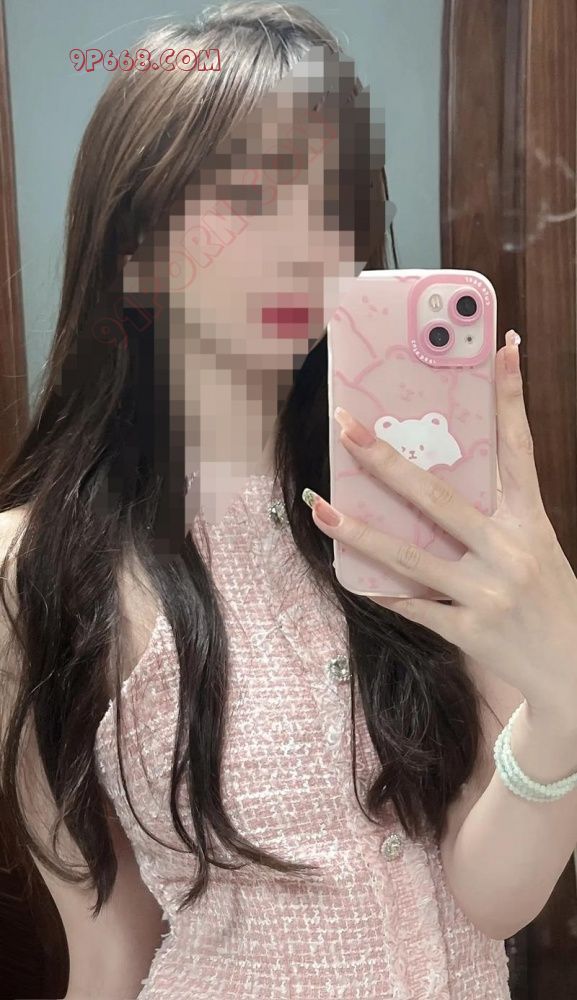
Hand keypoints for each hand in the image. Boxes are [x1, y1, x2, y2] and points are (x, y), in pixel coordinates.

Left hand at [303, 330, 576, 721]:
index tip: (500, 349)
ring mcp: (488, 595)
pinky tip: (349, 575)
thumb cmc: (548, 596)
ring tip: (321, 507)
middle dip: (387, 461)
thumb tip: (440, 475)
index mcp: (531, 523)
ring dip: (360, 532)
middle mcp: (510, 553)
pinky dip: (383, 591)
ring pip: (411, 558)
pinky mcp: (470, 632)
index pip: (519, 450)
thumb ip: (495, 515)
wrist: (573, 670)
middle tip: (348, 427)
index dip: (511, 399)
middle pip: (439, 499)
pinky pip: (414, 608)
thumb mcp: (535, 545)